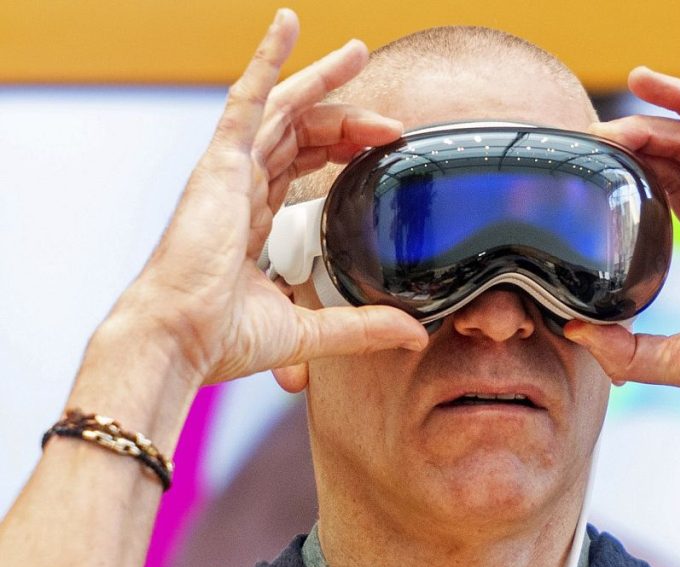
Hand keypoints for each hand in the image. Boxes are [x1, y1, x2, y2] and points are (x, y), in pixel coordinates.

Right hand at [108, 9, 427, 386]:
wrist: (180, 338)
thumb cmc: (222, 336)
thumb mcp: (310, 326)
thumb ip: (363, 325)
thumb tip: (414, 334)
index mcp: (255, 220)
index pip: (303, 165)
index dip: (343, 149)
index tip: (385, 146)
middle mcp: (243, 188)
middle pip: (301, 133)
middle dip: (346, 116)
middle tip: (388, 118)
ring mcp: (231, 172)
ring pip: (283, 109)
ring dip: (321, 80)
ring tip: (357, 53)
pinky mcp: (221, 163)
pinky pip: (248, 99)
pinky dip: (266, 60)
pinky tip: (288, 26)